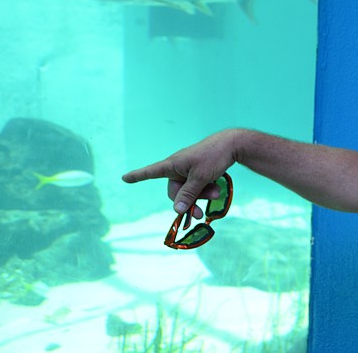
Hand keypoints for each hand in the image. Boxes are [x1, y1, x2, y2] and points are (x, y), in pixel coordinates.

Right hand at [122, 130, 238, 216]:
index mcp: (173, 164)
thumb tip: (176, 210)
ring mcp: (189, 170)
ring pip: (189, 191)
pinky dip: (205, 190)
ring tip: (216, 193)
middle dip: (189, 201)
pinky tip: (217, 189)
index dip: (137, 176)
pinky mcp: (199, 172)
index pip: (151, 172)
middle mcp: (178, 167)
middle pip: (175, 192)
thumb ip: (188, 194)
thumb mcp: (201, 177)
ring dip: (201, 196)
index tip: (124, 178)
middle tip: (200, 212)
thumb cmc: (214, 156)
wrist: (233, 145)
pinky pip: (197, 186)